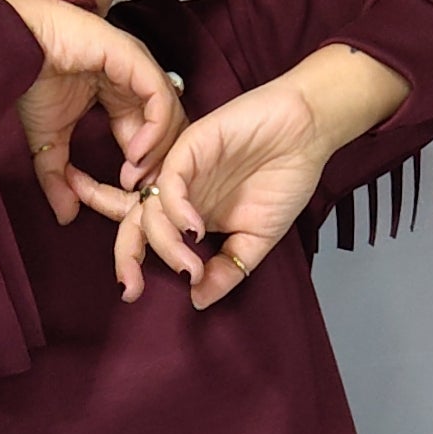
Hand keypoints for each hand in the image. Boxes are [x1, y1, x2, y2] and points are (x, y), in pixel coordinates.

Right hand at [0, 0, 187, 224]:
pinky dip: (155, 131)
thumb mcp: (48, 143)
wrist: (13, 45)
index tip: (131, 194)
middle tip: (141, 191)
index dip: (146, 167)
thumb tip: (65, 216)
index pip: (150, 134)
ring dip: (158, 152)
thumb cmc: (30, 81)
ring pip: (171, 115)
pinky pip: (161, 99)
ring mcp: (139, 67)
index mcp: (121, 95)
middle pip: (169, 126)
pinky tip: (135, 155)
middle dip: (158, 163)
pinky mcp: (135, 59)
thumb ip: (58, 179)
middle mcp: (136, 79)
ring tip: (135, 176)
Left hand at [66, 73, 333, 307]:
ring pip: (150, 208)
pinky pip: (170, 180)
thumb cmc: (284, 178)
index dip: (130, 263)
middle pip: (133, 222)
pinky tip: (195, 229)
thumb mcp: (256, 238)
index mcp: (187, 213)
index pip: (144, 236)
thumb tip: (198, 300)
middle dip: (125, 256)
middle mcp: (178, 192)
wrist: (307, 133)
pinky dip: (176, 209)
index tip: (132, 294)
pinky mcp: (191, 145)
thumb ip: (227, 270)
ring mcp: (182, 169)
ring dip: (166, 244)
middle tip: (131, 288)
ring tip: (192, 267)